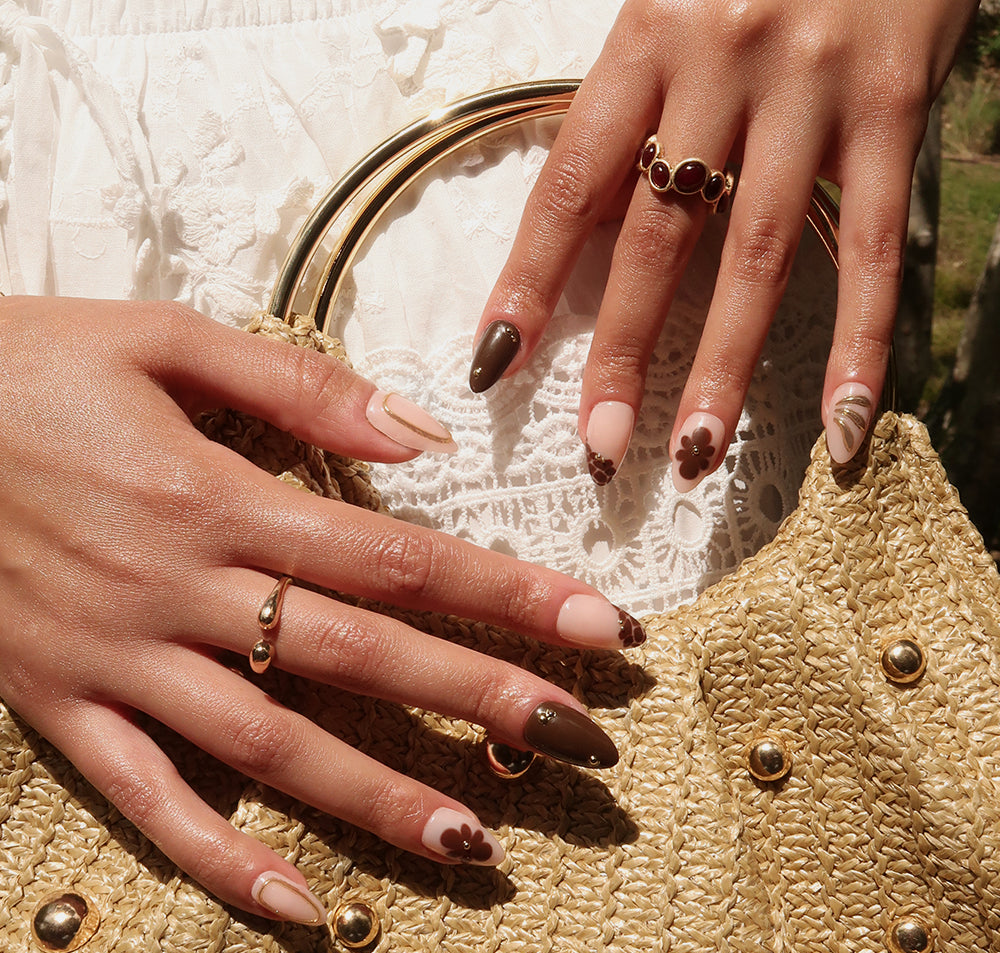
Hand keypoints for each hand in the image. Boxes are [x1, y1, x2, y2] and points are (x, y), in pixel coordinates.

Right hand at [0, 296, 641, 924]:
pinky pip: (147, 801)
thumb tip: (423, 437)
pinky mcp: (61, 706)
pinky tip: (300, 908)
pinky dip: (221, 859)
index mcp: (215, 495)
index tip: (594, 627)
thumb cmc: (26, 367)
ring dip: (375, 797)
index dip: (503, 594)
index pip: (394, 558)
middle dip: (475, 697)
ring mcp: (118, 660)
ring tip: (476, 839)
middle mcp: (179, 590)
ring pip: (269, 745)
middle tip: (576, 741)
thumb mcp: (162, 339)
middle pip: (357, 656)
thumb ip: (302, 388)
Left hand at [471, 0, 978, 485]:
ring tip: (695, 456)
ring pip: (755, 260)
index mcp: (644, 37)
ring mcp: (810, 93)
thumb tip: (583, 226)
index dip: (527, 283)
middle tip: (598, 448)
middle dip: (620, 356)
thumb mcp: (669, 5)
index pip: (569, 186)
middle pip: (655, 242)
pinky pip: (869, 245)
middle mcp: (720, 67)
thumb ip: (630, 105)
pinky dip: (860, 341)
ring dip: (723, 371)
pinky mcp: (893, 109)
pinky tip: (844, 423)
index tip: (495, 367)